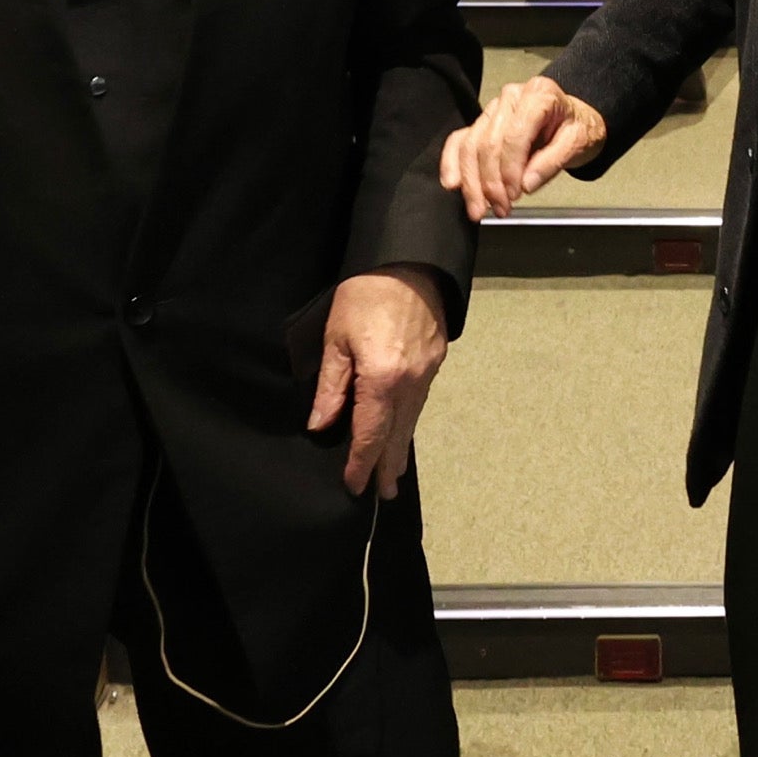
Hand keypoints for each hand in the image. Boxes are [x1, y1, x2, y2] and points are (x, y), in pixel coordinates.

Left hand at [311, 267, 448, 495]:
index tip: (353, 486)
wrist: (410, 261)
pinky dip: (409, 421)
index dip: (360, 463)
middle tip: (383, 494)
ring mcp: (427, 373)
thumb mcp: (336, 339)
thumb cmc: (365, 294)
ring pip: (412, 420)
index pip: (369, 434)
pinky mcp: (435, 361)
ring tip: (394, 472)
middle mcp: (410, 383)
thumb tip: (322, 425)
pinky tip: (403, 428)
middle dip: (387, 467)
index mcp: (382, 380)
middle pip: (397, 435)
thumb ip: (332, 387)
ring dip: (400, 448)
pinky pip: (420, 401)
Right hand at [440, 73, 610, 217]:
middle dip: (490, 182)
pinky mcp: (482, 122)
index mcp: (538, 95)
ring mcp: (493, 109)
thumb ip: (552, 163)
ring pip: (470, 145)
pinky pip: (459, 140)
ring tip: (479, 208)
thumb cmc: (577, 128)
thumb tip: (526, 184)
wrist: (574, 120)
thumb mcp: (578, 144)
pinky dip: (453, 163)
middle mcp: (511, 97)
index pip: (514, 134)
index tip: (513, 195)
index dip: (510, 169)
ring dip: (472, 182)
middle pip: (488, 142)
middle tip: (500, 208)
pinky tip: (454, 184)